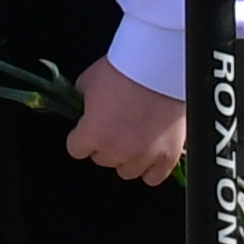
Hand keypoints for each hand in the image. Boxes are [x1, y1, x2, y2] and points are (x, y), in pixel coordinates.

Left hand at [68, 61, 186, 185]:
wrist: (160, 65)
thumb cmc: (126, 69)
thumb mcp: (89, 80)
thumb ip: (81, 100)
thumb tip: (83, 106)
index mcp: (93, 134)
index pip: (76, 149)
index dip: (81, 136)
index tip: (88, 128)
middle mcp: (116, 151)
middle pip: (102, 159)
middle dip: (105, 144)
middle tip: (115, 125)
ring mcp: (143, 156)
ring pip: (127, 171)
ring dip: (127, 157)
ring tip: (134, 136)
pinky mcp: (167, 156)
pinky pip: (154, 177)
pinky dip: (150, 168)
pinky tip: (150, 154)